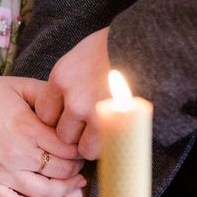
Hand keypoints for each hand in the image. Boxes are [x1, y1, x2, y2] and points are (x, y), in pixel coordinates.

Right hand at [0, 75, 86, 196]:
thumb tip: (73, 107)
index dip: (80, 149)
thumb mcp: (21, 86)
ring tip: (73, 182)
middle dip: (76, 167)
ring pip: (45, 191)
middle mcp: (18, 154)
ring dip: (64, 189)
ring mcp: (2, 172)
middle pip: (61, 170)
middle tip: (80, 162)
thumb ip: (50, 95)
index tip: (83, 146)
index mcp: (28, 129)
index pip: (68, 148)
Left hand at [35, 27, 110, 160]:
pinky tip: (114, 136)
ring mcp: (89, 111)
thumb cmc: (121, 49)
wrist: (151, 46)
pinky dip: (103, 148)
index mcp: (61, 77)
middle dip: (75, 133)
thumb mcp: (85, 55)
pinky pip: (95, 151)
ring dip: (90, 143)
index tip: (73, 117)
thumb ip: (71, 79)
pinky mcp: (108, 123)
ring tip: (106, 131)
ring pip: (78, 145)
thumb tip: (64, 102)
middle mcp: (70, 96)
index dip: (60, 118)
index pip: (45, 113)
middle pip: (60, 132)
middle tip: (92, 126)